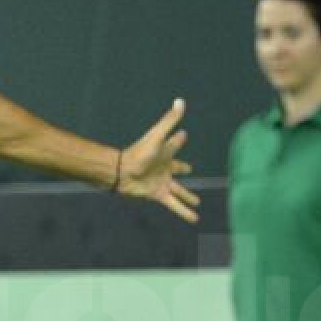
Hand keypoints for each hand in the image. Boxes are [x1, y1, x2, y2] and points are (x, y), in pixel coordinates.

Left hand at [117, 99, 198, 221]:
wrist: (123, 172)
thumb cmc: (139, 153)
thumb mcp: (157, 136)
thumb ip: (169, 120)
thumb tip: (180, 101)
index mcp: (165, 152)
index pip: (175, 144)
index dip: (179, 140)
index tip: (183, 135)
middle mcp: (164, 168)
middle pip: (177, 169)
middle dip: (183, 168)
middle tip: (191, 170)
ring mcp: (162, 183)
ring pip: (180, 191)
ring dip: (188, 197)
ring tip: (198, 203)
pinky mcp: (159, 195)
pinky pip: (175, 205)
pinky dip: (184, 212)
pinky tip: (194, 218)